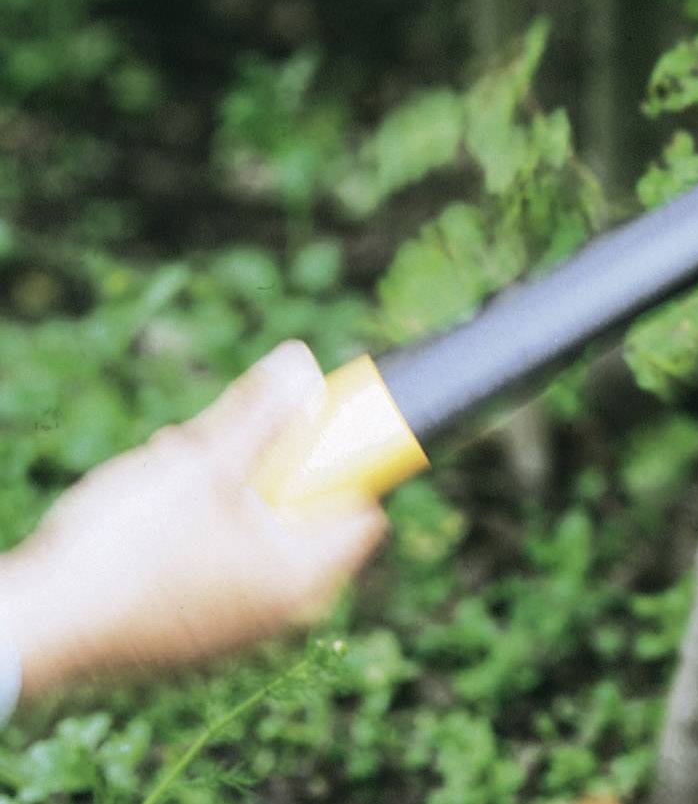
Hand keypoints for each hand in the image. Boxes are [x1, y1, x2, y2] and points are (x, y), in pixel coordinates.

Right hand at [0, 343, 386, 699]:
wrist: (40, 624)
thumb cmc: (128, 548)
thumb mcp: (204, 462)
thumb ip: (261, 411)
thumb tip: (303, 364)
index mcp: (300, 578)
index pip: (362, 509)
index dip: (341, 459)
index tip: (306, 425)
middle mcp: (277, 612)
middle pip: (299, 509)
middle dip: (262, 463)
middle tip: (215, 443)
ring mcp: (232, 626)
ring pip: (251, 528)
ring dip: (220, 486)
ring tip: (171, 465)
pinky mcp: (191, 628)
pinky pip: (215, 558)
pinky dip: (196, 522)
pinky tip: (153, 502)